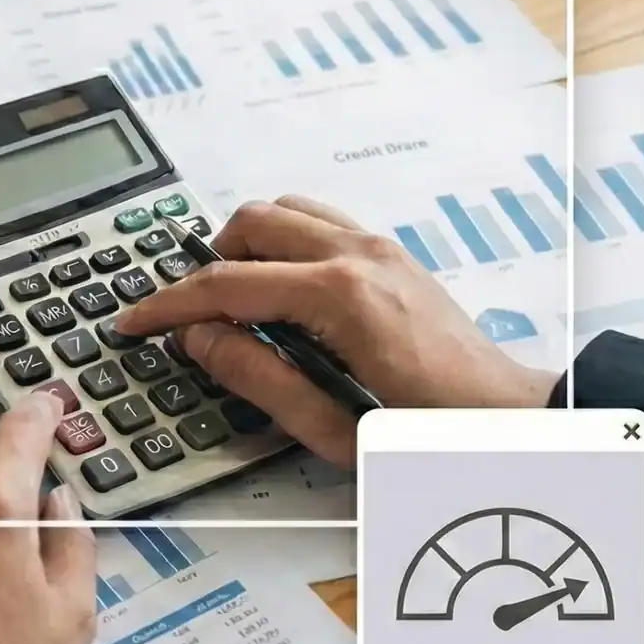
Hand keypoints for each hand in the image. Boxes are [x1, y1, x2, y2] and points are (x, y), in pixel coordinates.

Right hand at [114, 196, 556, 464]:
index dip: (169, 303)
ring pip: (286, 210)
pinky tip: (280, 288)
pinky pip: (321, 223)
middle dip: (206, 262)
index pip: (226, 284)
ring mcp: (379, 249)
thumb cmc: (429, 433)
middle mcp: (358, 256)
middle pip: (252, 224)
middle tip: (186, 310)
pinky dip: (285, 242)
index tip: (136, 320)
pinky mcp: (391, 256)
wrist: (507, 421)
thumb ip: (256, 376)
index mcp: (338, 297)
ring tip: (231, 295)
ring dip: (247, 243)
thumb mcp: (330, 426)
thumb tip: (201, 338)